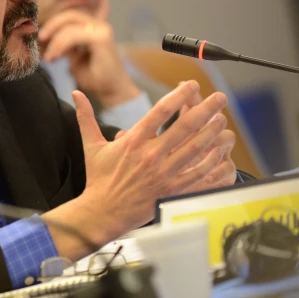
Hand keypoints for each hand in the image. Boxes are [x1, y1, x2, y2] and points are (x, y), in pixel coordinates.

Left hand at [39, 0, 139, 107]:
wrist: (113, 92)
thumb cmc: (95, 78)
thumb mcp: (74, 58)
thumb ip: (65, 45)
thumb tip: (46, 38)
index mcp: (93, 28)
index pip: (70, 17)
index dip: (53, 24)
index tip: (41, 39)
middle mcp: (99, 26)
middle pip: (69, 16)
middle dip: (51, 26)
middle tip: (40, 40)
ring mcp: (102, 30)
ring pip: (70, 26)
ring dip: (55, 41)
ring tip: (49, 58)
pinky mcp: (102, 38)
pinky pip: (75, 35)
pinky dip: (61, 45)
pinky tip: (55, 57)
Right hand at [44, 81, 228, 259]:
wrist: (103, 212)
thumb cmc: (99, 179)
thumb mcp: (92, 146)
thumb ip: (86, 117)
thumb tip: (75, 93)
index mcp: (134, 141)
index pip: (161, 111)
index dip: (179, 95)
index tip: (192, 85)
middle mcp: (151, 155)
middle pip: (185, 127)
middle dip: (206, 110)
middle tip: (220, 98)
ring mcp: (164, 174)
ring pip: (196, 148)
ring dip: (212, 132)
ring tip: (223, 119)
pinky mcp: (172, 190)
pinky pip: (198, 174)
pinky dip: (212, 162)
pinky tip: (221, 151)